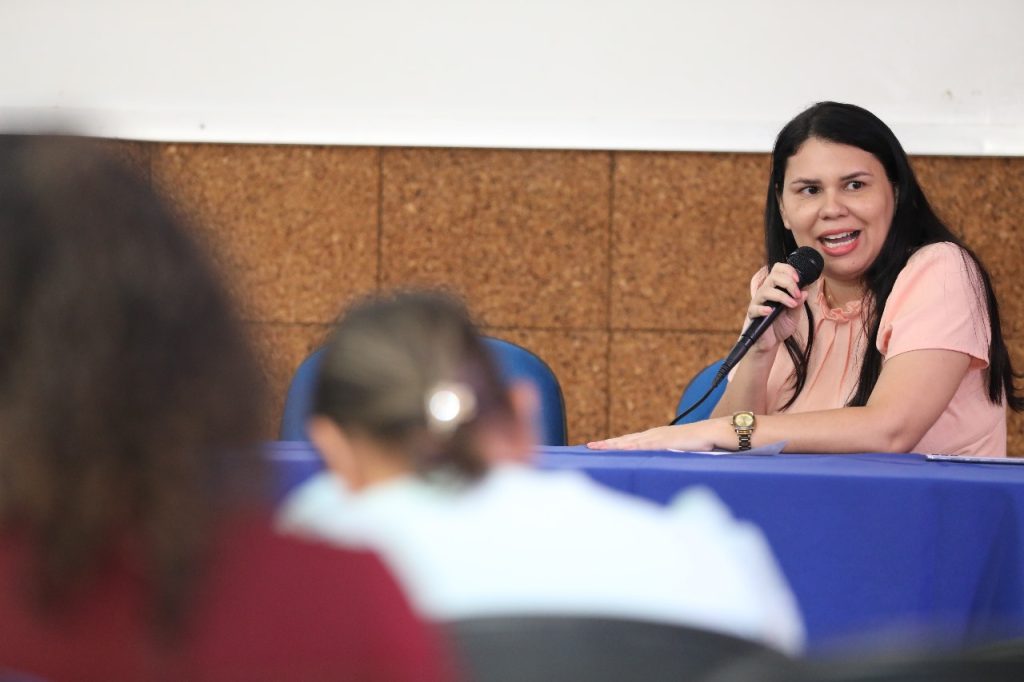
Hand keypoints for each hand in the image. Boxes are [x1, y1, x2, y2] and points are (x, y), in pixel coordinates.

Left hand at [587, 421, 720, 451]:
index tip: (598, 447)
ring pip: (631, 441)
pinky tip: (622, 448)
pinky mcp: (666, 441)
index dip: (613, 444)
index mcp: (654, 437)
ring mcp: (659, 436)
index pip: (629, 441)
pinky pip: (646, 445)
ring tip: (599, 447)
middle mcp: (653, 435)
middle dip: (607, 444)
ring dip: (614, 444)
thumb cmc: (698, 443)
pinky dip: (633, 447)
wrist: (713, 432)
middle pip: (625, 440)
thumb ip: (666, 456)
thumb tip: (658, 466)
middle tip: (589, 446)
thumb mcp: (677, 451)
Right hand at [749, 263, 807, 349]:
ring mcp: (758, 302)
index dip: (788, 270)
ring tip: (791, 304)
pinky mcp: (753, 314)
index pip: (779, 270)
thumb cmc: (780, 326)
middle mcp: (766, 292)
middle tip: (797, 294)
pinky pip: (755, 308)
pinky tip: (771, 311)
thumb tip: (805, 292)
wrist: (770, 342)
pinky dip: (763, 308)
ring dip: (782, 296)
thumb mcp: (795, 315)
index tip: (798, 279)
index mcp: (776, 288)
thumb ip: (799, 303)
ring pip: (766, 290)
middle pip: (774, 276)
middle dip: (788, 282)